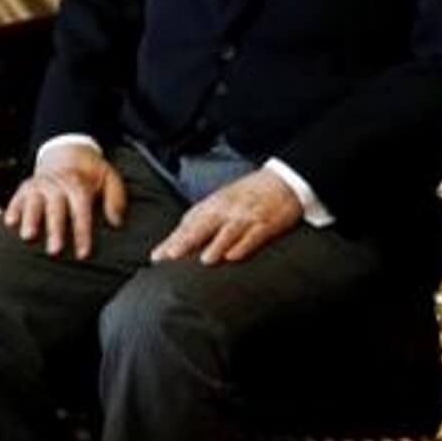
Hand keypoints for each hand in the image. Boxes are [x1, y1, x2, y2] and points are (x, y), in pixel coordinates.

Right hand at [5, 143, 126, 258]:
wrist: (67, 152)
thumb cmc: (89, 172)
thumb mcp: (109, 177)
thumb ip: (116, 198)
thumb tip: (116, 222)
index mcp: (78, 184)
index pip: (81, 210)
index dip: (81, 232)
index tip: (82, 253)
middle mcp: (57, 185)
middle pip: (56, 209)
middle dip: (54, 230)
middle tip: (54, 251)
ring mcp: (39, 185)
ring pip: (33, 202)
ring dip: (30, 220)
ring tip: (27, 237)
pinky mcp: (26, 187)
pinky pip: (17, 198)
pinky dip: (13, 209)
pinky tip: (9, 223)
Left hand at [150, 168, 302, 265]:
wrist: (284, 180)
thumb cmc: (248, 194)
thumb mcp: (222, 201)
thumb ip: (201, 219)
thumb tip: (176, 240)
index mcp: (214, 204)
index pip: (189, 223)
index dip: (173, 240)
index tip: (157, 256)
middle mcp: (228, 209)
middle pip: (205, 226)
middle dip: (188, 241)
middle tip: (171, 256)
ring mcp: (247, 216)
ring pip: (230, 231)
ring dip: (217, 245)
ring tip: (205, 260)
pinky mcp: (267, 223)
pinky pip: (254, 235)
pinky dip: (244, 245)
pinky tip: (234, 256)